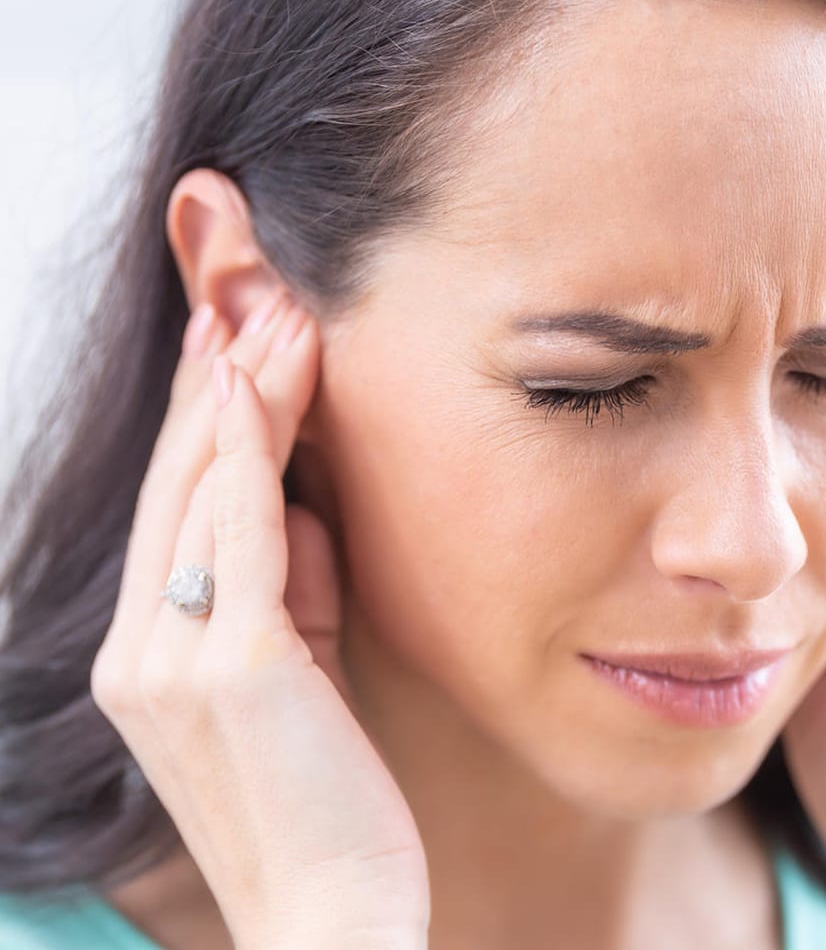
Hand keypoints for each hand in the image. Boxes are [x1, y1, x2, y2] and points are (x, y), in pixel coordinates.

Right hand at [90, 290, 428, 948]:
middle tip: (248, 288)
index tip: (234, 336)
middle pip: (177, 483)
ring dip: (238, 389)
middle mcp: (141, 651)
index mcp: (150, 656)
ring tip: (272, 306)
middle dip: (215, 379)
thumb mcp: (301, 674)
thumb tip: (311, 507)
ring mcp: (175, 658)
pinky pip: (239, 532)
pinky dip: (247, 447)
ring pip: (202, 490)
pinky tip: (259, 376)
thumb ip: (293, 592)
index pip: (176, 510)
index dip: (205, 417)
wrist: (335, 919)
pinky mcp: (234, 665)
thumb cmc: (328, 803)